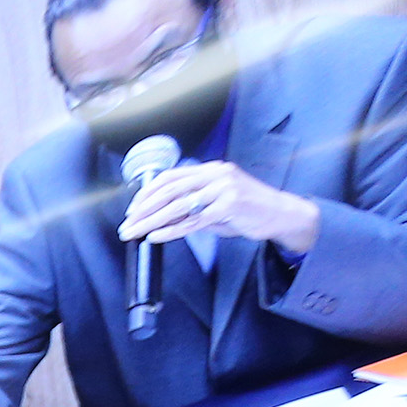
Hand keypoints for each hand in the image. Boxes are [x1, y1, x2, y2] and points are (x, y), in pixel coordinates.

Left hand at [120, 160, 318, 258]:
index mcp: (211, 169)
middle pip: (169, 190)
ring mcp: (223, 189)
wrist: (280, 214)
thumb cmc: (247, 210)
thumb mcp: (217, 202)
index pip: (171, 177)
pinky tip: (156, 236)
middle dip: (143, 209)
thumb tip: (162, 216)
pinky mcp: (229, 207)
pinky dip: (171, 230)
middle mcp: (216, 175)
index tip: (132, 208)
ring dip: (151, 221)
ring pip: (178, 206)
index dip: (148, 192)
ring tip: (134, 232)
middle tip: (126, 224)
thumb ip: (193, 205)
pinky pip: (193, 221)